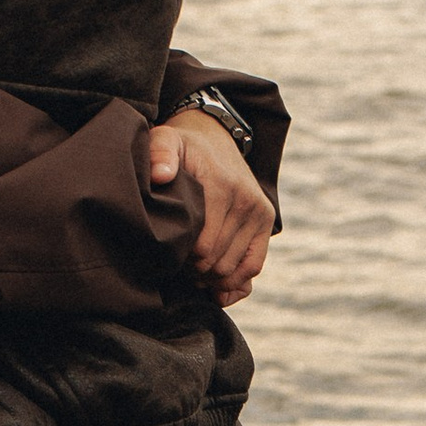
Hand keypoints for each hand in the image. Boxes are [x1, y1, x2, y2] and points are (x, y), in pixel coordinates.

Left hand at [146, 109, 274, 305]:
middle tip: (177, 265)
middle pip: (218, 261)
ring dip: (211, 278)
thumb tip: (160, 175)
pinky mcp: (266, 221)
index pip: (203, 247)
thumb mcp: (166, 141)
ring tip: (191, 270)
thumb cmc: (183, 148)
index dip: (182, 261)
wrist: (214, 139)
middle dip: (194, 272)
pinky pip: (255, 265)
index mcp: (221, 186)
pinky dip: (236, 282)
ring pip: (234, 268)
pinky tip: (215, 286)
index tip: (168, 256)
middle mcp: (246, 201)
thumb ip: (159, 155)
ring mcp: (259, 212)